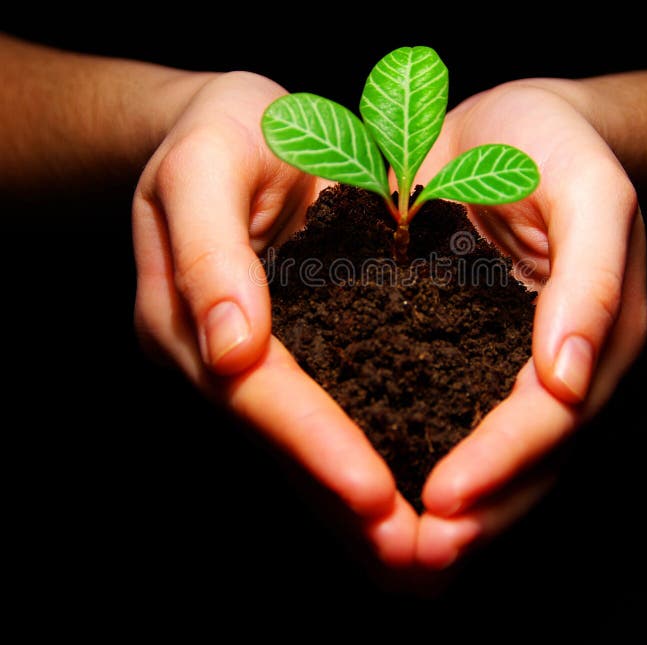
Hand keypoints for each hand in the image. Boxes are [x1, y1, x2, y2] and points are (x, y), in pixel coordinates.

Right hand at [132, 71, 417, 567]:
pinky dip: (359, 458)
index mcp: (183, 315)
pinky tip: (405, 496)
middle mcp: (211, 354)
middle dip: (342, 499)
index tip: (374, 494)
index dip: (313, 444)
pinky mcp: (287, 350)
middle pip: (279, 440)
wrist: (233, 129)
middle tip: (415, 556)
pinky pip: (323, 415)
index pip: (255, 394)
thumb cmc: (222, 131)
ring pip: (299, 446)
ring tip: (424, 553)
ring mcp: (244, 360)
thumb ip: (208, 248)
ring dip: (353, 504)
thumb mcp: (206, 161)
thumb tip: (229, 346)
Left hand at [412, 81, 646, 568]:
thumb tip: (570, 381)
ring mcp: (507, 358)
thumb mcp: (588, 192)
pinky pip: (443, 409)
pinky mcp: (461, 342)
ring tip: (387, 545)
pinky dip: (414, 450)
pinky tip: (371, 475)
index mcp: (596, 333)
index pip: (551, 419)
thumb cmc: (558, 145)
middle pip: (525, 460)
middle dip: (474, 512)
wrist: (514, 124)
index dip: (503, 463)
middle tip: (411, 556)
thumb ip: (590, 279)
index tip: (443, 501)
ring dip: (446, 505)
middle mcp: (555, 362)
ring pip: (485, 452)